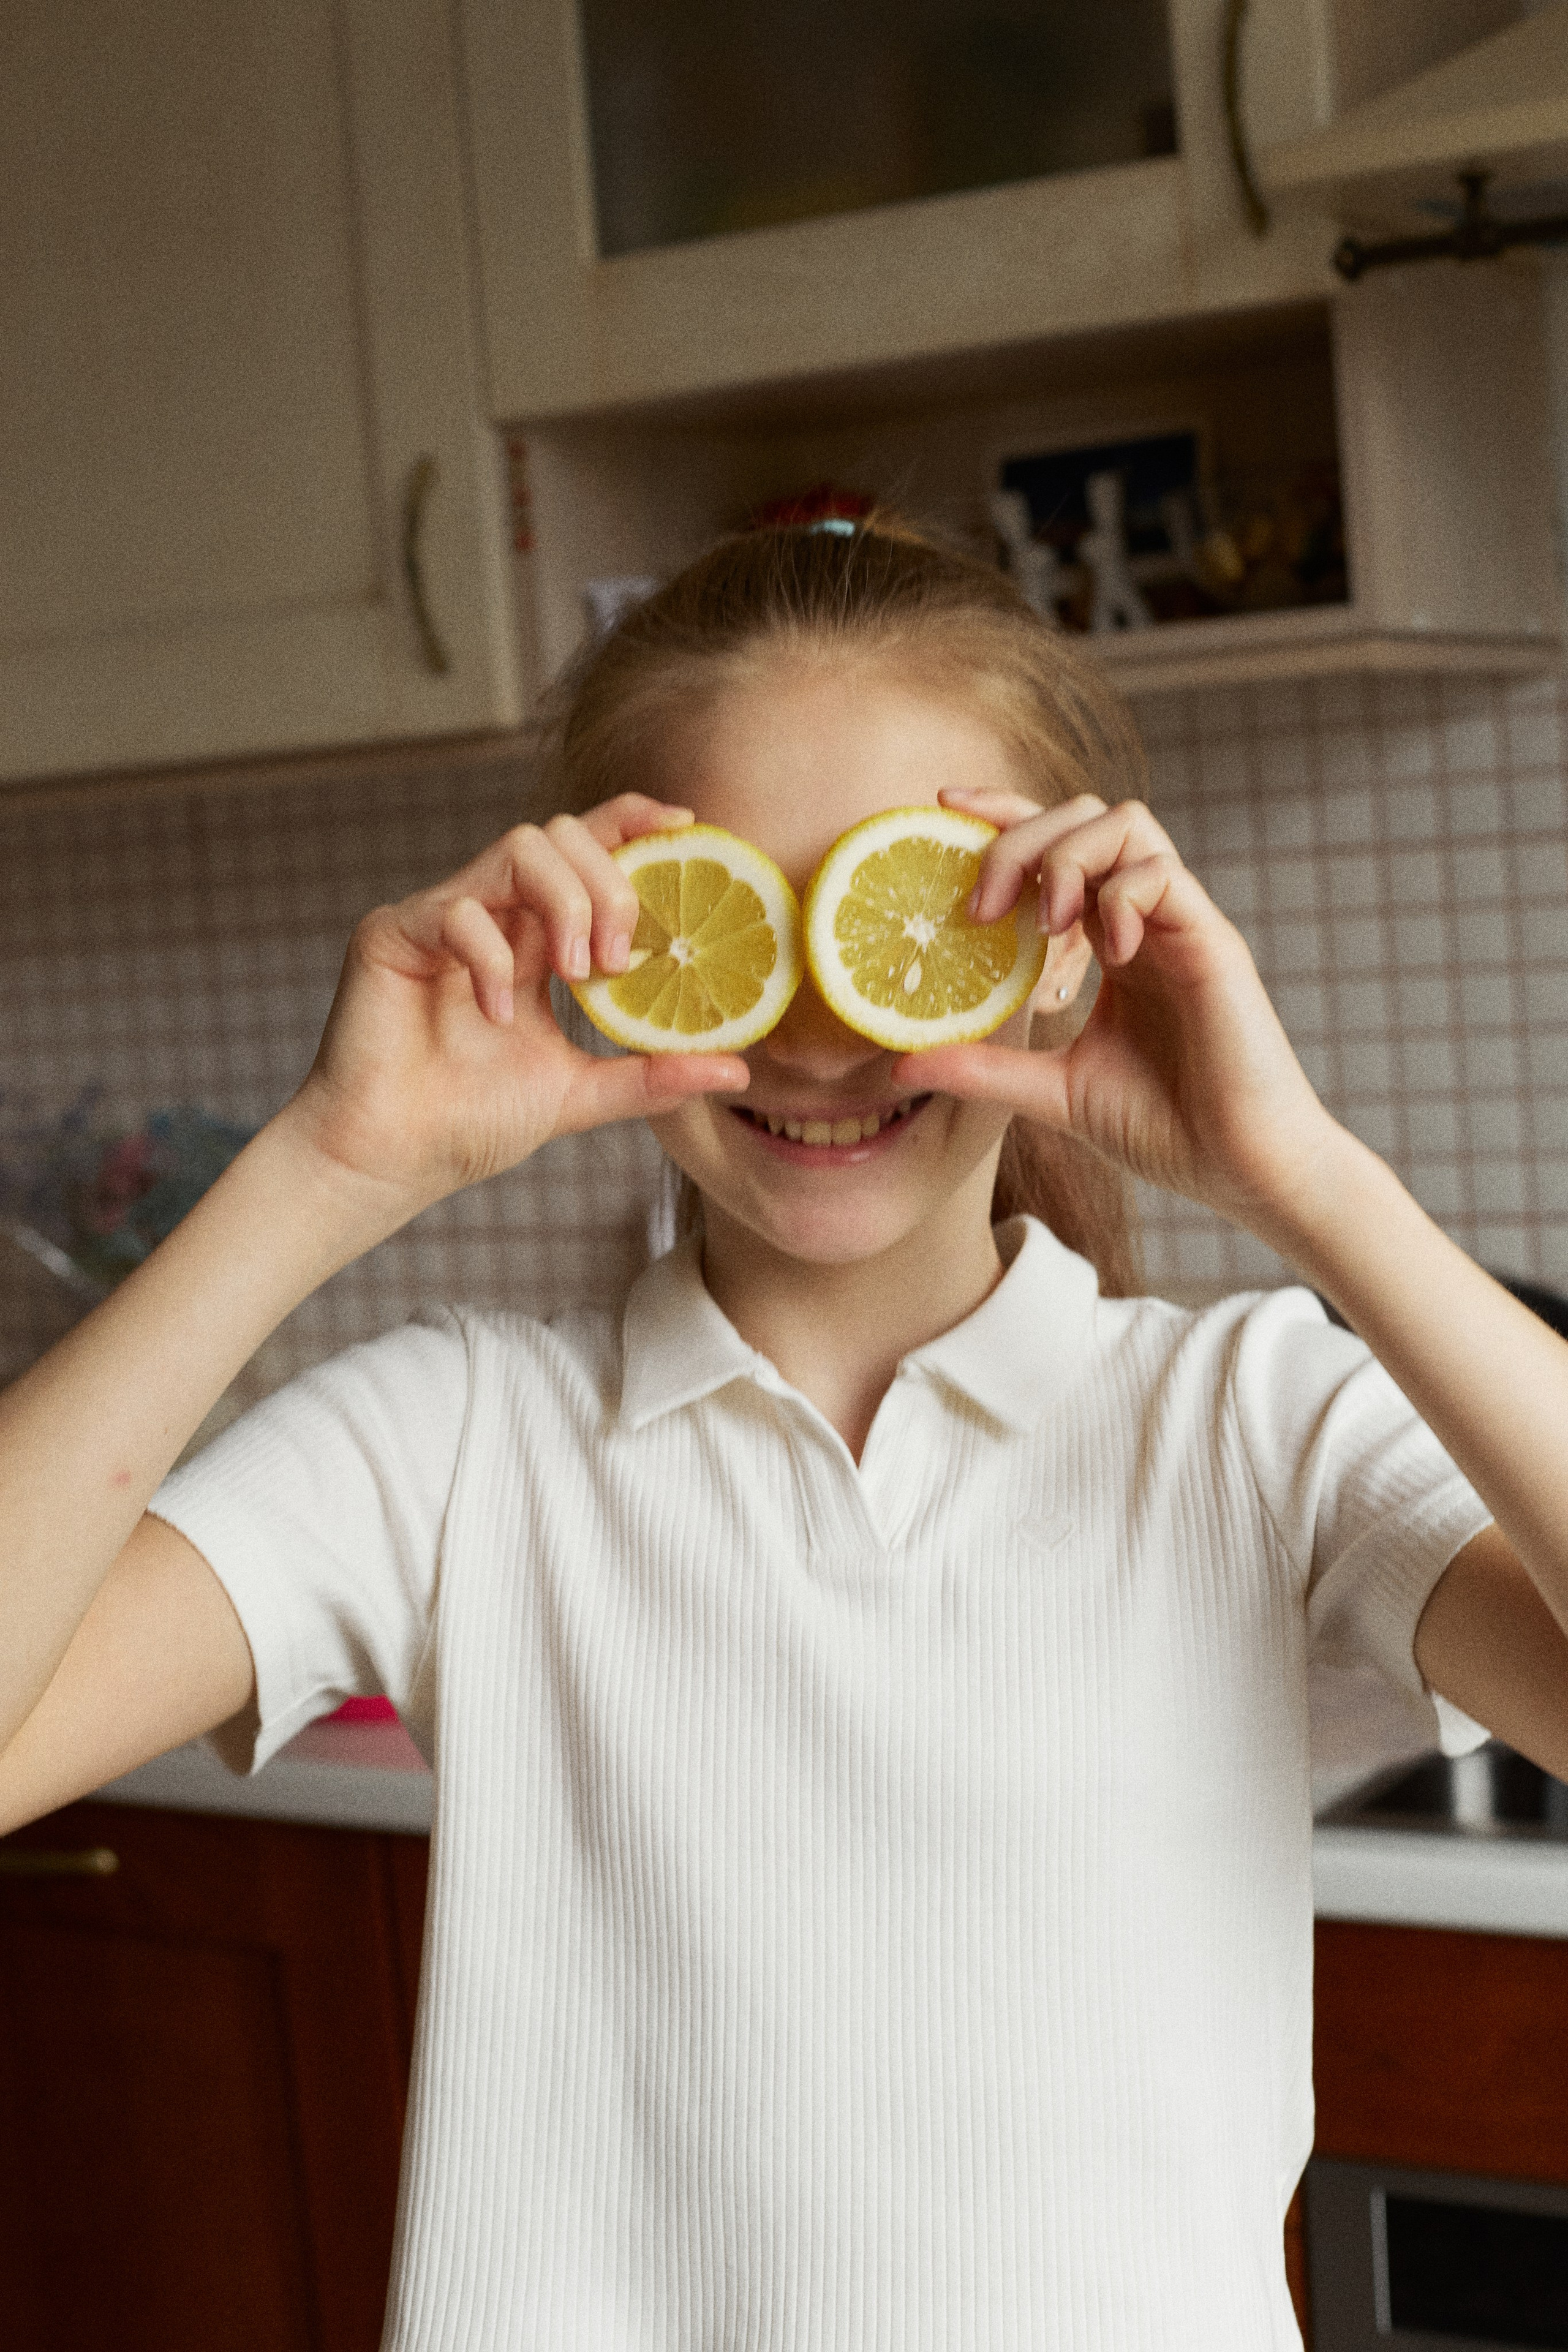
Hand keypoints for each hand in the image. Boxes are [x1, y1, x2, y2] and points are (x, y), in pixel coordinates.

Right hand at [286, 796, 749, 1216]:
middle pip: (562, 834)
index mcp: (533, 939)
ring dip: (565, 901)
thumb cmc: (472, 1124)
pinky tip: (499, 1017)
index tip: (685, 825)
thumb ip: (650, 1075)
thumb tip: (736, 1067)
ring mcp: (440, 918)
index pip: (587, 850)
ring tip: (576, 973)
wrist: (393, 1161)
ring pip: (518, 845)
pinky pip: (457, 909)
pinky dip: (491, 958)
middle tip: (617, 958)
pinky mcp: (392, 932)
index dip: (632, 821)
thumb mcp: (581, 1095)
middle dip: (608, 883)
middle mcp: (491, 915)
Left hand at [895, 787, 1341, 1236]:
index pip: (1056, 845)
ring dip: (1070, 857)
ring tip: (1047, 922)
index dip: (1003, 814)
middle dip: (1021, 837)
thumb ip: (986, 1069)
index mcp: (1110, 940)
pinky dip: (1121, 897)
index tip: (943, 808)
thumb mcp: (1052, 1093)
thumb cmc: (1164, 1128)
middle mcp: (1144, 919)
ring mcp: (1180, 924)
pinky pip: (1161, 875)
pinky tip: (1108, 953)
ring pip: (1126, 823)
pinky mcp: (1212, 941)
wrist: (1238, 1168)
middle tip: (983, 906)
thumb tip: (902, 1064)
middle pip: (1083, 815)